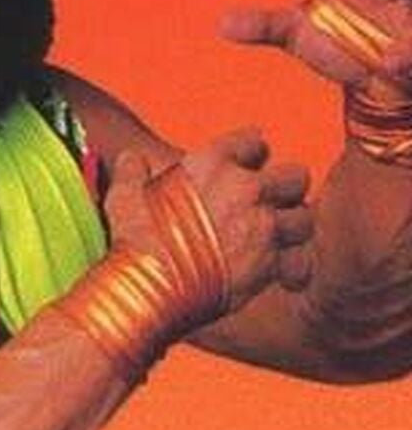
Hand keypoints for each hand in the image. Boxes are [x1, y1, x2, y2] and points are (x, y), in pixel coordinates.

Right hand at [105, 129, 312, 314]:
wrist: (148, 288)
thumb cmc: (134, 238)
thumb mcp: (123, 193)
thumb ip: (133, 169)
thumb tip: (132, 160)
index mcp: (213, 163)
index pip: (254, 141)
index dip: (250, 153)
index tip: (243, 166)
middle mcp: (246, 190)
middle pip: (295, 177)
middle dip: (285, 188)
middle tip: (268, 202)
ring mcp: (263, 229)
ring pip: (306, 218)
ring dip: (292, 226)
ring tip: (275, 236)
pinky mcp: (270, 267)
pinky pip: (301, 261)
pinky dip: (294, 266)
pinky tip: (281, 270)